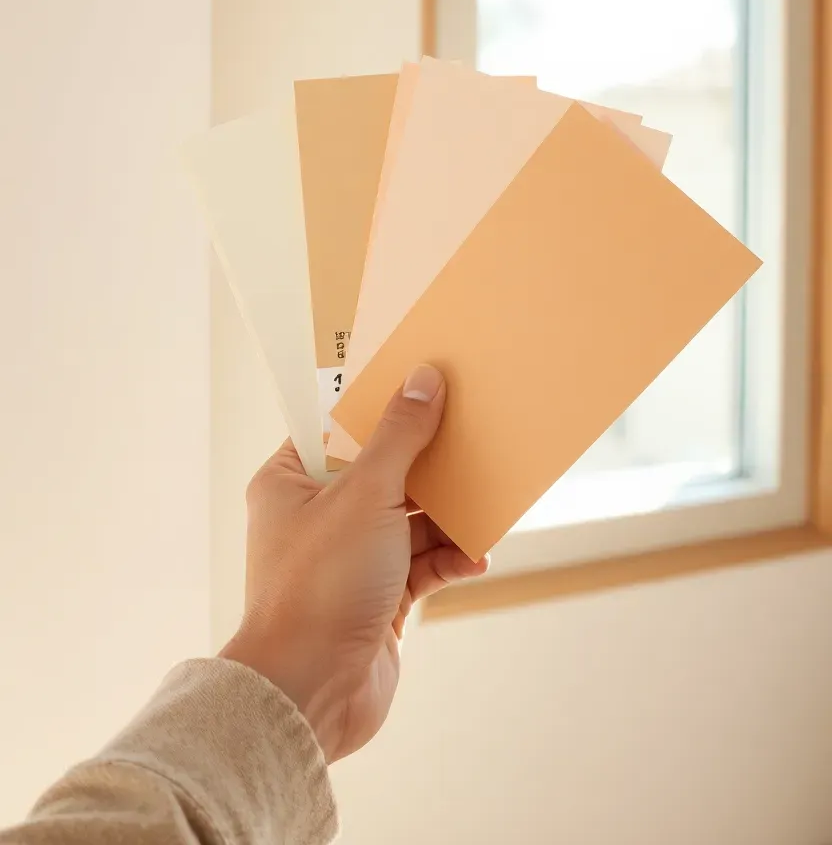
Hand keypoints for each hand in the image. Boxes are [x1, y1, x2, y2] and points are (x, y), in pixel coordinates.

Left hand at [220, 365, 488, 761]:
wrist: (310, 694)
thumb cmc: (318, 587)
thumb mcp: (367, 495)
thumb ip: (400, 436)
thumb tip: (424, 379)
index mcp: (290, 481)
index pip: (336, 427)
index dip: (378, 405)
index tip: (423, 380)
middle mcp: (316, 516)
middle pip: (382, 471)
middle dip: (428, 462)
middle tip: (471, 434)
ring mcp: (348, 560)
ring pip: (409, 519)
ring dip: (447, 515)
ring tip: (486, 500)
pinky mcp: (377, 599)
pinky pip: (422, 565)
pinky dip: (450, 558)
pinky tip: (476, 556)